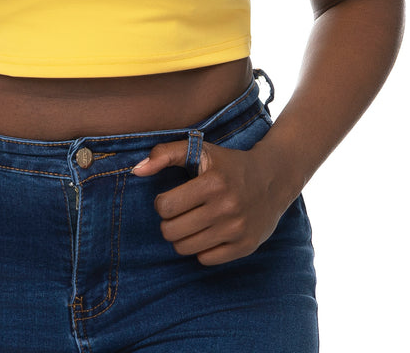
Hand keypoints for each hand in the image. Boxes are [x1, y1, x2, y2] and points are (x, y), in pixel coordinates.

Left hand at [132, 138, 292, 265]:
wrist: (273, 178)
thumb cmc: (227, 164)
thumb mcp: (199, 149)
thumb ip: (165, 153)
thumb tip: (136, 170)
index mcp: (213, 181)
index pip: (166, 206)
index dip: (162, 203)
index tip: (171, 198)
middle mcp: (227, 206)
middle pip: (172, 231)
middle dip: (169, 223)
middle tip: (179, 213)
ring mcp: (237, 229)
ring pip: (185, 248)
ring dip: (182, 237)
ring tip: (191, 223)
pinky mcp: (245, 246)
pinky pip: (205, 259)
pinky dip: (201, 248)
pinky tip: (209, 233)